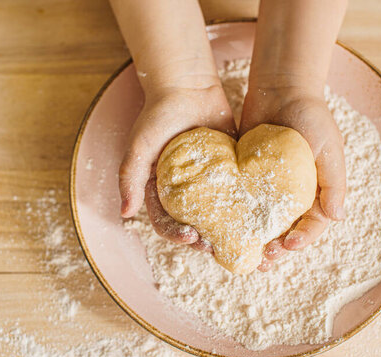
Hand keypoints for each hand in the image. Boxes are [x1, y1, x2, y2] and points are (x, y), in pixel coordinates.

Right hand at [119, 85, 235, 250]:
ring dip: (226, 230)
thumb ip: (130, 178)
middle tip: (217, 247)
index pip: (166, 222)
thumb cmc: (158, 115)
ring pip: (217, 214)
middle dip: (204, 240)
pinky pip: (237, 192)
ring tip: (238, 239)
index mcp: (160, 191)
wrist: (188, 86)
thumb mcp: (139, 146)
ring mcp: (209, 182)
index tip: (191, 238)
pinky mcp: (230, 171)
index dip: (176, 234)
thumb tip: (125, 214)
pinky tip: (255, 214)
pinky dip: (244, 205)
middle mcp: (184, 191)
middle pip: (193, 224)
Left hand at [240, 85, 346, 269]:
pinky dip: (235, 220)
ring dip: (254, 241)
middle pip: (285, 231)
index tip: (288, 246)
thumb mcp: (329, 148)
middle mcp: (292, 196)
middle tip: (262, 260)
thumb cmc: (311, 116)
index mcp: (316, 193)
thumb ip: (334, 182)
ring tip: (243, 255)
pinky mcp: (246, 180)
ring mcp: (267, 190)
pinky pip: (240, 204)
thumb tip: (338, 217)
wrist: (280, 90)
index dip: (302, 239)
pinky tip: (223, 230)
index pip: (312, 225)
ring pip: (261, 224)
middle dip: (275, 249)